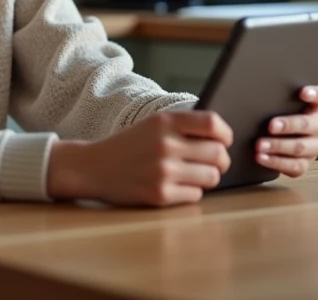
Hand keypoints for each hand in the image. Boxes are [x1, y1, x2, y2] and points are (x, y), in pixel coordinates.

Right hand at [47, 110, 232, 206]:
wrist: (92, 167)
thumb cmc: (127, 146)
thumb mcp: (152, 125)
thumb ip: (183, 127)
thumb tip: (222, 139)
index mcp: (165, 121)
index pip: (212, 123)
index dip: (226, 134)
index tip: (225, 141)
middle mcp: (166, 144)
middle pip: (218, 154)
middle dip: (220, 161)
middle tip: (213, 164)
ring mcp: (163, 171)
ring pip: (211, 177)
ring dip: (207, 178)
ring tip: (192, 175)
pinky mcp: (159, 194)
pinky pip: (195, 196)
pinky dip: (190, 193)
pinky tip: (176, 187)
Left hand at [255, 85, 317, 177]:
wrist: (275, 143)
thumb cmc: (275, 116)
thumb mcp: (278, 105)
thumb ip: (275, 98)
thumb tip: (252, 88)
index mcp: (315, 108)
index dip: (315, 94)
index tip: (303, 93)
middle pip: (308, 124)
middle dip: (288, 125)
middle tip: (270, 125)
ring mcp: (314, 146)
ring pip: (300, 147)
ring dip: (278, 146)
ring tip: (260, 145)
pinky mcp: (305, 164)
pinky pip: (294, 165)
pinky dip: (276, 162)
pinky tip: (262, 157)